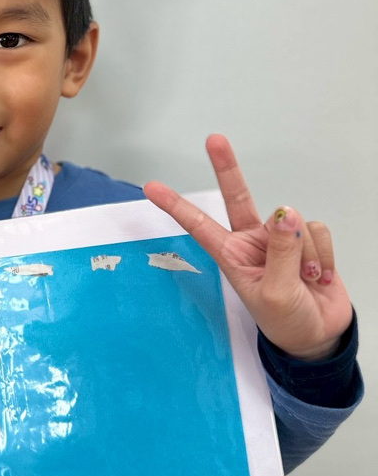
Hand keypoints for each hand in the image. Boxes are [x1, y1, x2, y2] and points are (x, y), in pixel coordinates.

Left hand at [144, 134, 352, 360]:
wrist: (318, 335)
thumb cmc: (286, 321)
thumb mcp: (276, 292)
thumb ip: (281, 252)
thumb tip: (286, 213)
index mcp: (231, 256)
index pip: (198, 225)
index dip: (176, 205)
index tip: (151, 187)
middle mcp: (252, 241)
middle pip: (239, 197)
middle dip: (227, 168)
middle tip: (214, 140)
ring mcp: (280, 239)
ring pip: (295, 222)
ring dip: (306, 254)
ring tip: (305, 281)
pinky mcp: (308, 239)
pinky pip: (317, 231)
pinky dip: (324, 256)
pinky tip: (321, 277)